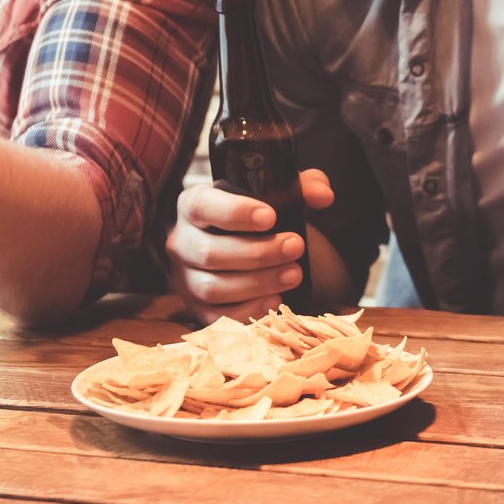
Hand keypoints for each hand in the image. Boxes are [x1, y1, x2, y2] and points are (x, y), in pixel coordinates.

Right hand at [166, 171, 335, 323]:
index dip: (234, 212)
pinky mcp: (196, 309)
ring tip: (293, 274)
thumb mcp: (278, 194)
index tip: (271, 216)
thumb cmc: (259, 217)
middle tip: (295, 246)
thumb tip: (323, 195)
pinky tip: (275, 300)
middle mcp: (181, 242)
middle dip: (258, 253)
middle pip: (210, 253)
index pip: (202, 206)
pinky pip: (217, 318)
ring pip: (213, 288)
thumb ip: (302, 186)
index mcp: (193, 204)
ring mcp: (185, 279)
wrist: (250, 247)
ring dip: (258, 283)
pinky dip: (248, 311)